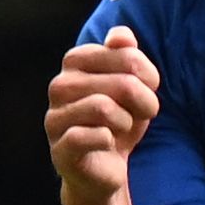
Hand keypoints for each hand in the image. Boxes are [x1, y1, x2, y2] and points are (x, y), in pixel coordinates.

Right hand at [46, 26, 160, 204]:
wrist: (104, 169)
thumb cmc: (119, 122)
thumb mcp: (131, 85)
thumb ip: (126, 55)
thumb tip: (121, 35)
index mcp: (76, 61)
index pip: (127, 55)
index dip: (149, 75)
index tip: (149, 91)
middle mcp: (59, 85)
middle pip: (122, 82)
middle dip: (144, 102)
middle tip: (143, 116)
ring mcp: (55, 118)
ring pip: (104, 107)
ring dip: (127, 122)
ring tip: (122, 129)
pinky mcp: (60, 149)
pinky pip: (93, 135)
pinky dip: (110, 141)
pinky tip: (108, 144)